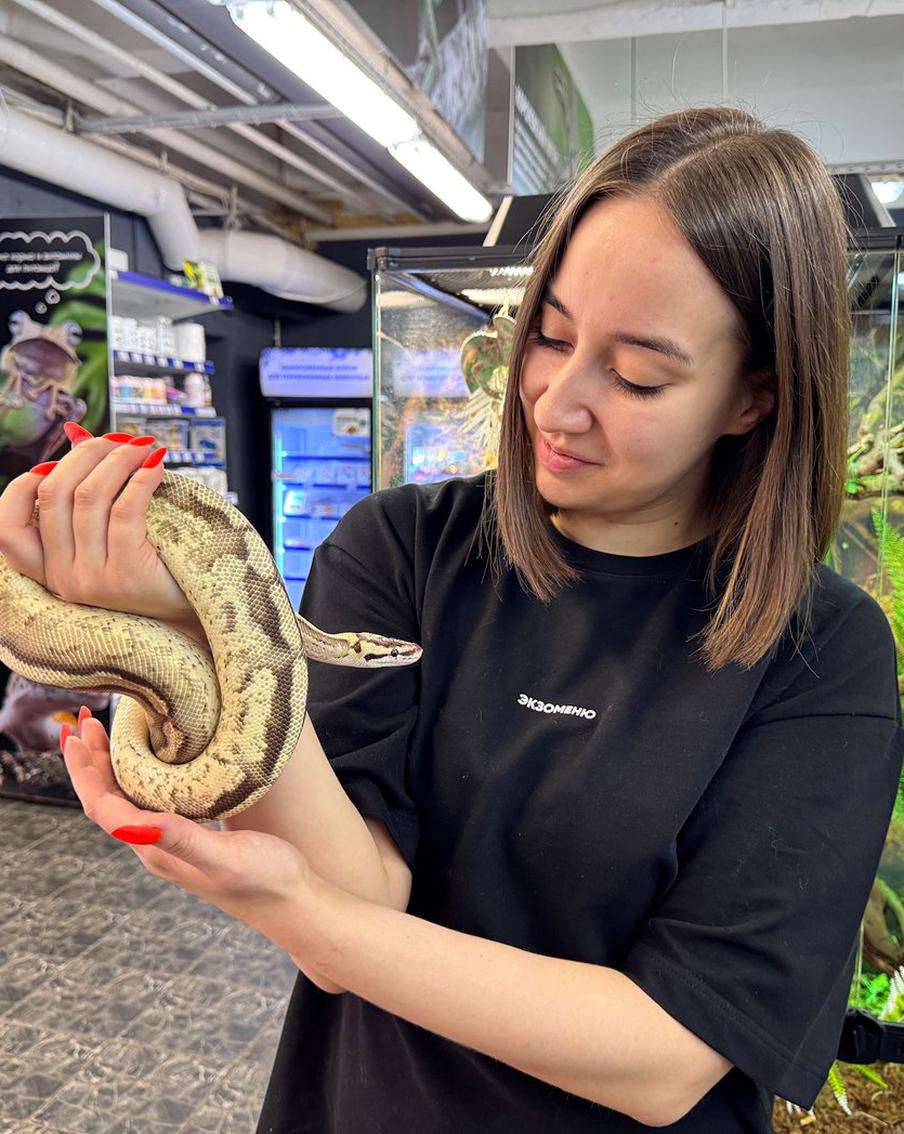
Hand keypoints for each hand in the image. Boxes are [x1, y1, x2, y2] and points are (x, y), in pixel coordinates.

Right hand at [0, 424, 194, 624]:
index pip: (7, 527)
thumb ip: (87, 488)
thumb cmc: (153, 566)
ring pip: (90, 496)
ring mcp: (92, 581)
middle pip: (54, 494)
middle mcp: (63, 579)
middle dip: (87, 454)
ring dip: (119, 459)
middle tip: (120, 440)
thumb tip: (74, 432)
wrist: (194, 610)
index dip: (24, 485)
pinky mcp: (126, 575)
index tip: (57, 463)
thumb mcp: (111, 531)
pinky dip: (143, 478)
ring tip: (143, 447)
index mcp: (49, 571)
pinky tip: (157, 464)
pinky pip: (126, 510)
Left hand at [62, 707, 325, 972]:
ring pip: (127, 800)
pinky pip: (152, 800)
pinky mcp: (192, 835)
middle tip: (85, 722)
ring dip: (111, 767)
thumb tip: (132, 826)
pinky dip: (140, 774)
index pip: (104, 810)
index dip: (85, 774)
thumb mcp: (223, 857)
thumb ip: (180, 839)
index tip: (76, 737)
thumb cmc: (265, 880)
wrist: (294, 902)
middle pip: (109, 802)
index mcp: (156, 851)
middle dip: (91, 764)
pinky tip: (154, 759)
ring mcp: (173, 843)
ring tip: (106, 734)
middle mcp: (156, 847)